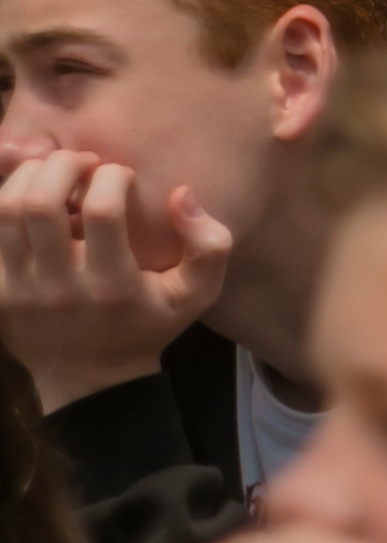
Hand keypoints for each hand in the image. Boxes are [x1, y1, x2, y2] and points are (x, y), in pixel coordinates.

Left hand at [0, 151, 231, 414]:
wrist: (91, 380)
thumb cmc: (148, 326)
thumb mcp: (197, 294)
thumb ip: (210, 245)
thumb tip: (181, 195)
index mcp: (111, 286)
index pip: (102, 211)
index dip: (113, 177)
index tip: (123, 176)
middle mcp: (58, 287)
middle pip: (40, 203)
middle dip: (62, 166)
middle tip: (83, 162)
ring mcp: (18, 289)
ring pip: (6, 210)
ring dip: (28, 176)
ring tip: (53, 173)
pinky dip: (7, 199)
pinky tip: (30, 196)